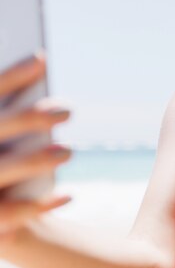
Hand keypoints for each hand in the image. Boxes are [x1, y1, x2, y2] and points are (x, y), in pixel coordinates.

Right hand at [0, 52, 71, 243]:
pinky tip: (68, 196)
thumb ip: (11, 109)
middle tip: (68, 110)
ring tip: (68, 151)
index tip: (41, 59)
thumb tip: (40, 62)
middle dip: (29, 118)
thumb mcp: (4, 132)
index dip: (10, 77)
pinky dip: (39, 208)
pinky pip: (7, 216)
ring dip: (34, 161)